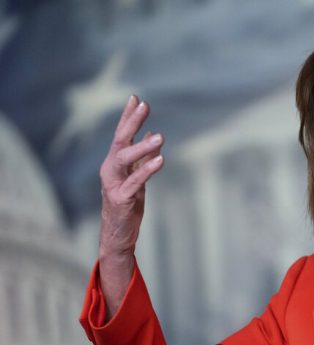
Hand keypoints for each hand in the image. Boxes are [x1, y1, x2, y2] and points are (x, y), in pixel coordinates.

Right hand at [98, 95, 164, 317]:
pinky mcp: (121, 198)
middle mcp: (110, 169)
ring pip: (124, 158)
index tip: (136, 97)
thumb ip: (141, 158)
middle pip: (119, 140)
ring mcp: (113, 183)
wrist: (118, 234)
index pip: (121, 134)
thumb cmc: (127, 205)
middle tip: (145, 105)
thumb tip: (151, 135)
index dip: (128, 116)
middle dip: (131, 121)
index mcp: (114, 162)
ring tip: (160, 137)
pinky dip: (147, 170)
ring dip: (142, 146)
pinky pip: (135, 182)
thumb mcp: (136, 177)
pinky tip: (161, 160)